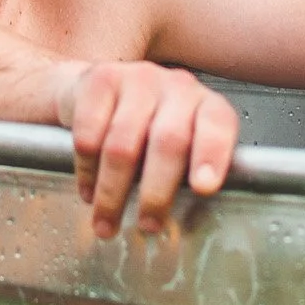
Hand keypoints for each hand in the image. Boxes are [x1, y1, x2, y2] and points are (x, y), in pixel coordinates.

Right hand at [56, 62, 241, 238]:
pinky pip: (89, 135)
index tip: (204, 188)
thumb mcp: (183, 148)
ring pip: (123, 145)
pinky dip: (87, 171)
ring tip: (107, 223)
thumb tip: (189, 224)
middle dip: (156, 192)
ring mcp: (138, 79)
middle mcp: (178, 87)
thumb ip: (191, 175)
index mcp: (207, 106)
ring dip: (112, 193)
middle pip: (168, 142)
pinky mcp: (100, 80)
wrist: (101, 90)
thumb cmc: (150, 130)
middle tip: (147, 226)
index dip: (212, 157)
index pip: (217, 127)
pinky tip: (88, 190)